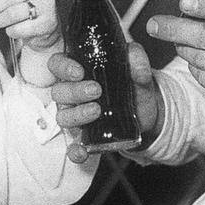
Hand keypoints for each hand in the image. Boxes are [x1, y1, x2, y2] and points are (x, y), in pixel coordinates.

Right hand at [47, 41, 161, 163]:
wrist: (147, 113)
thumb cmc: (134, 87)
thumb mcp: (139, 73)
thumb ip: (137, 63)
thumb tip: (133, 53)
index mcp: (79, 72)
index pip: (57, 65)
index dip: (63, 67)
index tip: (79, 71)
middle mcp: (72, 94)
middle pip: (58, 92)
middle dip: (74, 91)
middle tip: (96, 90)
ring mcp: (76, 116)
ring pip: (62, 116)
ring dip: (76, 115)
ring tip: (97, 111)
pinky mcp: (85, 138)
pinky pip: (73, 147)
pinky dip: (75, 151)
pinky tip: (82, 151)